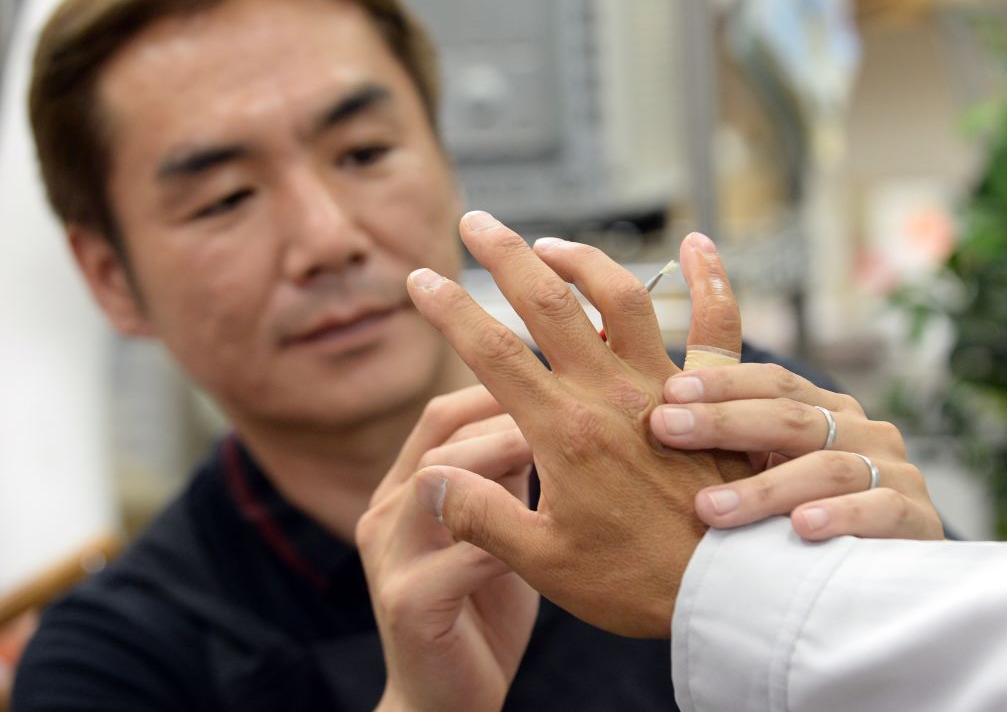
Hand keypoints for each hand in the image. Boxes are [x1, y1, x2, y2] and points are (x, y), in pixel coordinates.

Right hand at [356, 385, 537, 711]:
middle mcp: (385, 512)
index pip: (443, 414)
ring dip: (500, 464)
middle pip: (441, 436)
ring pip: (437, 480)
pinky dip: (505, 539)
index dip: (493, 387)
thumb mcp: (503, 528)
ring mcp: (388, 558)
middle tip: (569, 414)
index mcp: (406, 488)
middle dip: (507, 420)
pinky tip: (548, 537)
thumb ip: (509, 476)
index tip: (554, 380)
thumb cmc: (485, 607)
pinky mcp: (406, 603)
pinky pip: (455, 557)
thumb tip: (544, 415)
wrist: (452, 705)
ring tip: (557, 461)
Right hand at [405, 213, 745, 636]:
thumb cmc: (637, 584)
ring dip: (581, 260)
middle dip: (505, 256)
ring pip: (620, 298)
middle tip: (475, 221)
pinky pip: (717, 325)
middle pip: (548, 304)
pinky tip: (698, 244)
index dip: (450, 312)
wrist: (727, 589)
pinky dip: (710, 281)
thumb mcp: (545, 564)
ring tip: (549, 242)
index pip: (491, 353)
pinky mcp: (714, 394)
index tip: (420, 279)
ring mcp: (665, 386)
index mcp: (563, 431)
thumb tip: (430, 477)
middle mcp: (611, 394)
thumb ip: (481, 517)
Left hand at [651, 364, 943, 539]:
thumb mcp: (768, 472)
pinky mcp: (918, 520)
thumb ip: (730, 433)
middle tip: (666, 429)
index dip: (722, 383)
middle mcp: (863, 432)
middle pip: (792, 418)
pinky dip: (839, 515)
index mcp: (827, 411)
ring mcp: (895, 472)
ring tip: (709, 508)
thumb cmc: (804, 524)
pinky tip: (800, 527)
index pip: (774, 383)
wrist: (881, 591)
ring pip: (827, 466)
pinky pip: (880, 509)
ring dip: (764, 488)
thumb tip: (662, 392)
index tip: (669, 395)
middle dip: (722, 422)